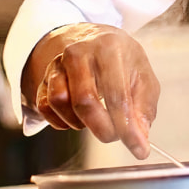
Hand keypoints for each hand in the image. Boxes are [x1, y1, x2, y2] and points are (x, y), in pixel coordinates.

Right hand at [20, 24, 159, 158]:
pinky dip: (61, 121)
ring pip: (60, 103)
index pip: (117, 94)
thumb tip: (140, 138)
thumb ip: (144, 108)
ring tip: (96, 118)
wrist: (96, 39)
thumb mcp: (143, 77)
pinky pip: (45, 107)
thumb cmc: (123, 61)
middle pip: (84, 100)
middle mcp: (80, 53)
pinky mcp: (44, 78)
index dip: (127, 127)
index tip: (138, 148)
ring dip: (79, 122)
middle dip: (102, 128)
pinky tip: (77, 118)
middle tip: (114, 136)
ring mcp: (58, 65)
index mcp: (110, 48)